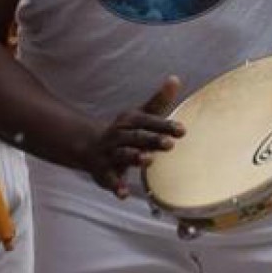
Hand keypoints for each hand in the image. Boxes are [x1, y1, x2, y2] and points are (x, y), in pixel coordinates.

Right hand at [83, 76, 182, 199]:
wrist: (89, 145)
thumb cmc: (124, 130)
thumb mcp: (140, 114)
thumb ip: (159, 101)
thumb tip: (176, 79)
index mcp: (130, 121)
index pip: (148, 121)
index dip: (164, 125)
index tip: (182, 130)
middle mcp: (119, 136)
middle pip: (137, 137)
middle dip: (152, 140)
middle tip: (170, 145)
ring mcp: (110, 153)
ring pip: (122, 155)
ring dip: (135, 157)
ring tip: (148, 160)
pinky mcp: (104, 171)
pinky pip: (109, 179)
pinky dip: (115, 186)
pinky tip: (124, 194)